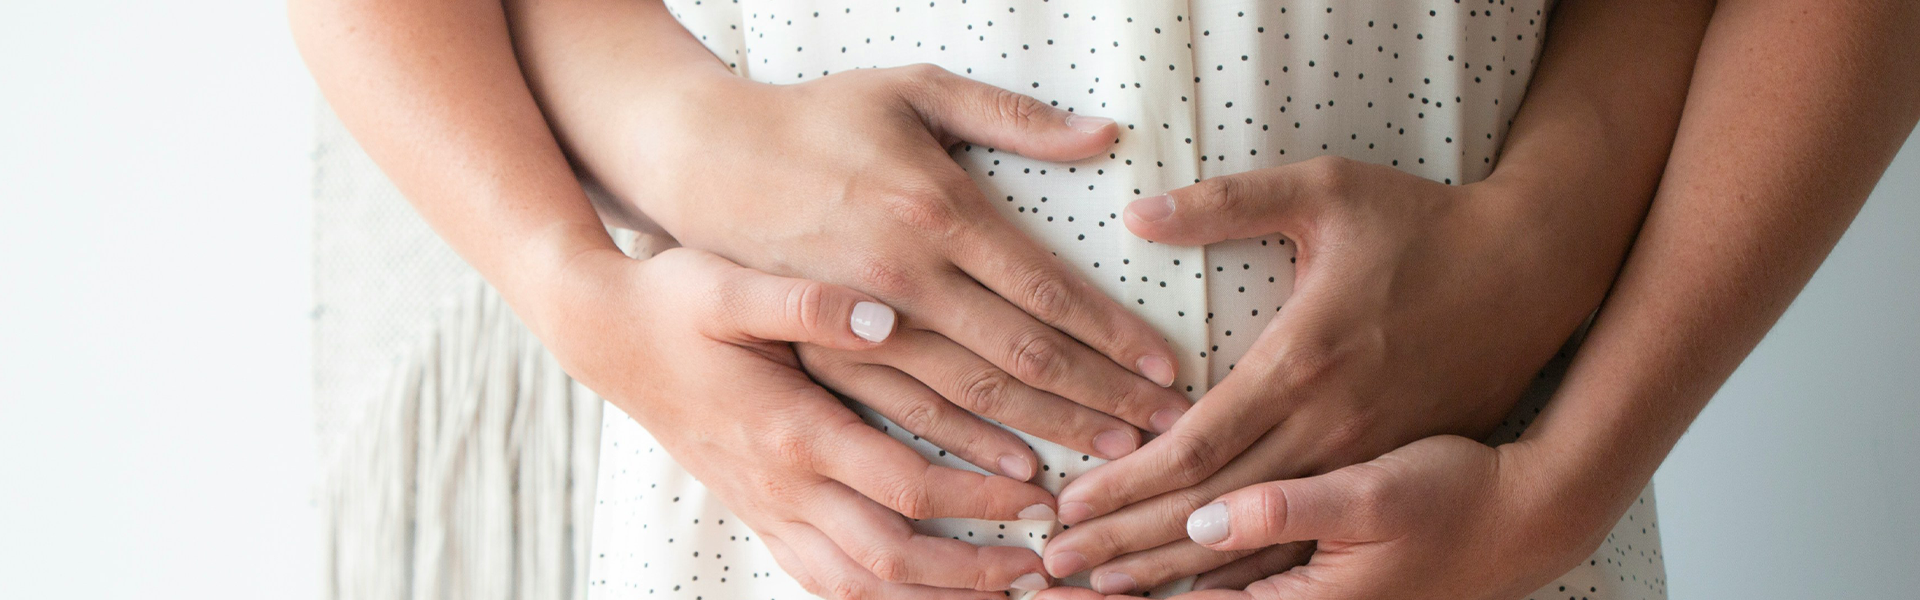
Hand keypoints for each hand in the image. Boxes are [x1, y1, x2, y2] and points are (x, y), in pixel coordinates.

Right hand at [541, 246, 1056, 595]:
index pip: (904, 487)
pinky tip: (923, 593)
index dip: (978, 500)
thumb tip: (885, 314)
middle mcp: (780, 485)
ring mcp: (765, 509)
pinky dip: (880, 596)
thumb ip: (807, 301)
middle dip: (972, 573)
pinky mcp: (757, 514)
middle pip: (890, 559)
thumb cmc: (671, 301)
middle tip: (1042, 567)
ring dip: (932, 599)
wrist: (602, 336)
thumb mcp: (729, 284)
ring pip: (857, 586)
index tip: (1040, 492)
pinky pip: (824, 579)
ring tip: (999, 598)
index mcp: (789, 429)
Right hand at [573, 64, 1192, 469]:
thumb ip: (1010, 116)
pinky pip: (908, 420)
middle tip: (1167, 430)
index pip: (1045, 291)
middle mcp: (903, 280)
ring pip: (973, 401)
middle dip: (1102, 399)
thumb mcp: (912, 87)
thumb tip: (1103, 135)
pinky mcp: (827, 355)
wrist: (704, 161)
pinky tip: (1019, 472)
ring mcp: (863, 327)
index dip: (1112, 335)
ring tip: (1115, 460)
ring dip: (1050, 433)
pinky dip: (967, 453)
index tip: (1168, 368)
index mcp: (934, 211)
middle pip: (1021, 359)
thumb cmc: (818, 118)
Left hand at [1037, 157, 1622, 591]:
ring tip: (1108, 587)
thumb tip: (1137, 214)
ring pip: (1257, 536)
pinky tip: (1200, 584)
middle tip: (1058, 563)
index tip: (1067, 504)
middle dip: (1128, 542)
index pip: (1192, 447)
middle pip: (1210, 509)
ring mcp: (1363, 456)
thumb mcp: (1327, 191)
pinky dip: (1247, 567)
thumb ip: (1228, 204)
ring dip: (1176, 567)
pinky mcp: (1386, 467)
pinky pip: (1307, 534)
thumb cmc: (1425, 224)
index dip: (1122, 483)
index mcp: (1301, 363)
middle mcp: (1329, 425)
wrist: (1538, 272)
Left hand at [1037, 436, 1604, 599]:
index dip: (1121, 520)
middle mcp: (1311, 564)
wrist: (1550, 499)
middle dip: (1114, 563)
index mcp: (1316, 515)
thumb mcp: (1387, 476)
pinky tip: (1156, 572)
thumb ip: (1292, 502)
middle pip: (1188, 565)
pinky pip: (1249, 578)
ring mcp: (1322, 571)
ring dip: (1145, 574)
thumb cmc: (1470, 469)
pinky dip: (1197, 575)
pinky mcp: (1334, 564)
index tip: (1061, 523)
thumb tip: (1198, 503)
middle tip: (1042, 564)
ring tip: (1079, 575)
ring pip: (1210, 577)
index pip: (1190, 524)